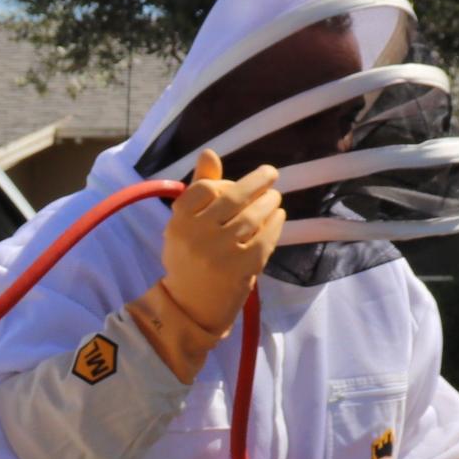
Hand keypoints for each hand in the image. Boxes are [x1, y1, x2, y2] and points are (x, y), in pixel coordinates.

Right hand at [161, 149, 285, 334]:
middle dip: (258, 181)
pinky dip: (276, 224)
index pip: (205, 189)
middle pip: (234, 198)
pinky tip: (279, 217)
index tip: (239, 180)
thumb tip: (209, 153)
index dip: (225, 182)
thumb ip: (198, 190)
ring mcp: (219, 253)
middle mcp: (197, 235)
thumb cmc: (189, 259)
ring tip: (275, 198)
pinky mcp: (240, 269)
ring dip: (269, 202)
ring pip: (252, 217)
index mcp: (179, 222)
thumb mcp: (184, 226)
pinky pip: (264, 239)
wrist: (191, 305)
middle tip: (271, 174)